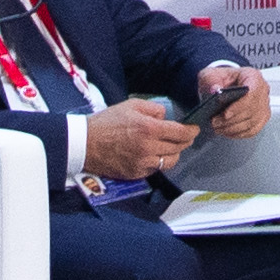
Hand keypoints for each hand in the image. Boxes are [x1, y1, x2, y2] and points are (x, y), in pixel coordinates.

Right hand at [81, 94, 198, 180]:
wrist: (86, 143)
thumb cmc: (107, 121)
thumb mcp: (130, 105)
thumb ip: (153, 109)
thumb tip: (166, 117)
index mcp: (149, 129)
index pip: (180, 132)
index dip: (190, 131)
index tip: (194, 129)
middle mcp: (149, 148)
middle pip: (178, 147)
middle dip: (185, 141)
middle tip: (186, 136)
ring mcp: (143, 163)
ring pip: (170, 161)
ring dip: (174, 153)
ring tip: (172, 146)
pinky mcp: (136, 173)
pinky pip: (156, 169)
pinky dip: (160, 161)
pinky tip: (155, 154)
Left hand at [191, 63, 271, 140]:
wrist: (222, 88)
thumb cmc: (219, 80)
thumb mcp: (210, 75)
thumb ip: (211, 81)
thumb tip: (215, 90)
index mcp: (252, 76)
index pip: (252, 92)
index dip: (240, 105)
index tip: (225, 114)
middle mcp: (262, 90)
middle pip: (252, 110)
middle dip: (232, 120)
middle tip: (216, 123)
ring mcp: (264, 105)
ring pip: (252, 122)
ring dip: (233, 128)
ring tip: (218, 128)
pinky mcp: (261, 118)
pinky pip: (253, 130)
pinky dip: (239, 133)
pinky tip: (227, 132)